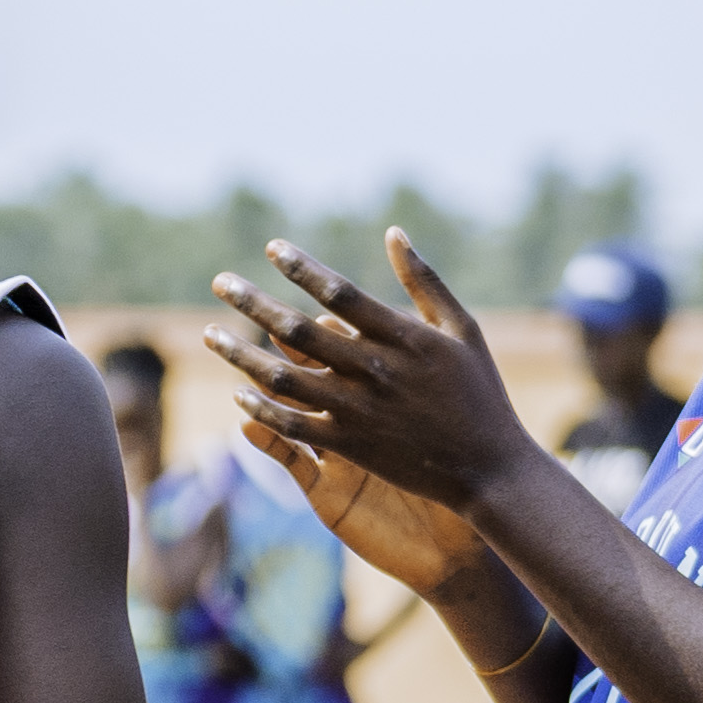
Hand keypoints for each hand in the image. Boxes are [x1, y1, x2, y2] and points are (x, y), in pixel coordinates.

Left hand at [209, 232, 535, 543]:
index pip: (340, 293)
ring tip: (211, 335)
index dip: (302, 269)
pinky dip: (263, 408)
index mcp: (403, 338)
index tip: (271, 248)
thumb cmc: (481, 394)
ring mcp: (360, 411)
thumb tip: (393, 233)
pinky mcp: (352, 446)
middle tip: (220, 282)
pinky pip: (295, 425)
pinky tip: (239, 391)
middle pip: (300, 331)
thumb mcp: (462, 329)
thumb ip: (426, 282)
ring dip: (243, 354)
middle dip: (254, 304)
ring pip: (286, 378)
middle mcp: (376, 371)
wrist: (490, 470)